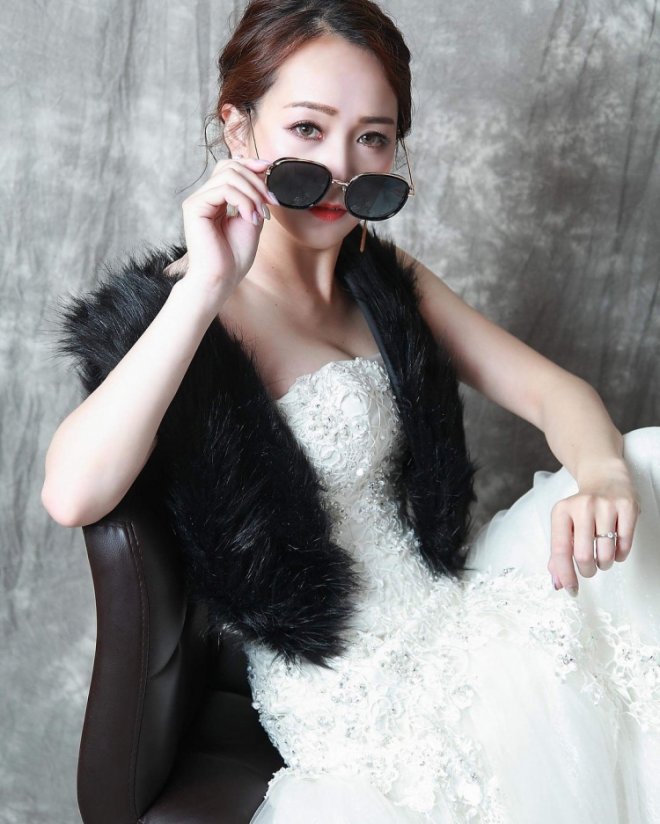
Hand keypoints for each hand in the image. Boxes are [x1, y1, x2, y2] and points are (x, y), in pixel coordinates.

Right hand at [178, 155, 277, 295]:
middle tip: (271, 203)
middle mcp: (204, 197)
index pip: (231, 168)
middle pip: (231, 166)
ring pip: (229, 175)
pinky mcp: (194, 207)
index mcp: (216, 199)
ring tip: (260, 215)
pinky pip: (224, 189)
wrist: (221, 279)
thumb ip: (254, 199)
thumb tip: (263, 175)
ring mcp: (197, 200)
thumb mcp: (252, 221)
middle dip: (257, 181)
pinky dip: (244, 201)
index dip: (251, 164)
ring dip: (253, 193)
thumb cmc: (234, 258)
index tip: (271, 169)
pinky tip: (250, 218)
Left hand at [548, 461, 640, 594]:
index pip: (560, 551)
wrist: (605, 478)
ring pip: (606, 554)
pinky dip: (620, 555)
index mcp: (561, 512)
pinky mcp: (627, 507)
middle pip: (584, 556)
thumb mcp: (564, 525)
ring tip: (602, 556)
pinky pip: (625, 544)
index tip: (571, 590)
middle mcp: (582, 507)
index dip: (566, 575)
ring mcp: (606, 506)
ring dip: (605, 564)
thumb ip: (558, 554)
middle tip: (589, 569)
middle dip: (587, 571)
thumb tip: (558, 583)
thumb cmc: (582, 509)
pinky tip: (616, 548)